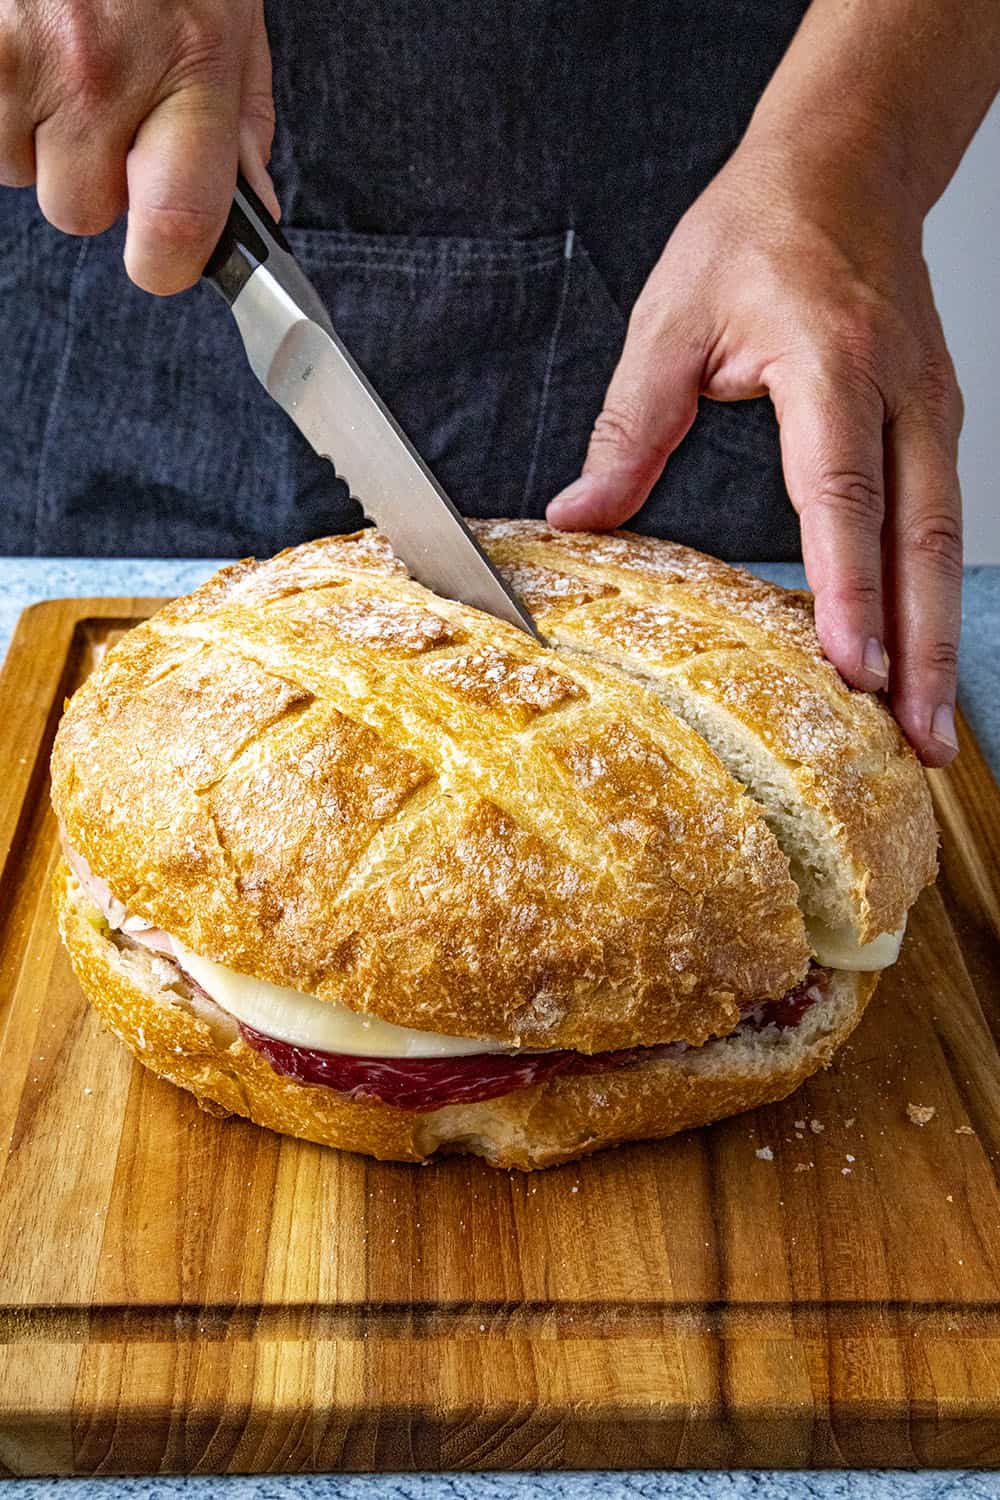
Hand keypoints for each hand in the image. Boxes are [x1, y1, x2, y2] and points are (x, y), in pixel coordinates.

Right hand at [0, 0, 276, 293]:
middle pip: (82, 211)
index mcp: (190, 66)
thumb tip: (255, 214)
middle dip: (93, 176)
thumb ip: (241, 121)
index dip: (168, 261)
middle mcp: (103, 68)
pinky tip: (27, 50)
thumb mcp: (230, 17)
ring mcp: (26, 54)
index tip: (167, 256)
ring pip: (21, 172)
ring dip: (38, 135)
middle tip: (104, 107)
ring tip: (62, 63)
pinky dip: (0, 104)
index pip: (177, 226)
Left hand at [546, 143, 963, 766]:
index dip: (849, 587)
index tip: (853, 667)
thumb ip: (629, 427)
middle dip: (922, 648)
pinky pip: (941, 520)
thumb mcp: (670, 319)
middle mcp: (899, 390)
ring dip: (939, 637)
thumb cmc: (757, 231)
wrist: (846, 166)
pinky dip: (932, 595)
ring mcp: (930, 407)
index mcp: (829, 361)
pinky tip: (918, 654)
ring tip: (929, 728)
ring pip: (946, 539)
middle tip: (918, 740)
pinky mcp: (936, 421)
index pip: (843, 492)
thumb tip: (579, 516)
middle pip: (923, 537)